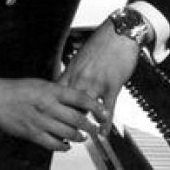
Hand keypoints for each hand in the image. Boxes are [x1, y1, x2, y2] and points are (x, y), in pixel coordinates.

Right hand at [0, 77, 106, 150]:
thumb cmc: (16, 89)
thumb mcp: (40, 84)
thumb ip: (57, 92)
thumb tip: (76, 98)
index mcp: (50, 91)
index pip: (80, 99)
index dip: (95, 107)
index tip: (103, 112)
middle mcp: (47, 106)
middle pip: (77, 119)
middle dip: (89, 126)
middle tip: (94, 128)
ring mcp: (40, 121)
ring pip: (67, 133)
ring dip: (78, 137)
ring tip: (82, 137)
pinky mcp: (32, 133)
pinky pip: (53, 144)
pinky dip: (63, 147)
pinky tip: (66, 145)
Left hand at [57, 19, 140, 134]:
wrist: (120, 32)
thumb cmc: (102, 42)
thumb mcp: (81, 55)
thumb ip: (73, 70)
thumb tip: (66, 80)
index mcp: (72, 69)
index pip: (57, 92)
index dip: (52, 106)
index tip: (48, 117)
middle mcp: (81, 77)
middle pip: (68, 103)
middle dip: (64, 119)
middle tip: (61, 133)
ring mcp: (96, 82)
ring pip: (85, 108)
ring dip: (83, 123)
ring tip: (81, 137)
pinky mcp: (112, 85)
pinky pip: (107, 107)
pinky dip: (105, 122)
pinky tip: (103, 131)